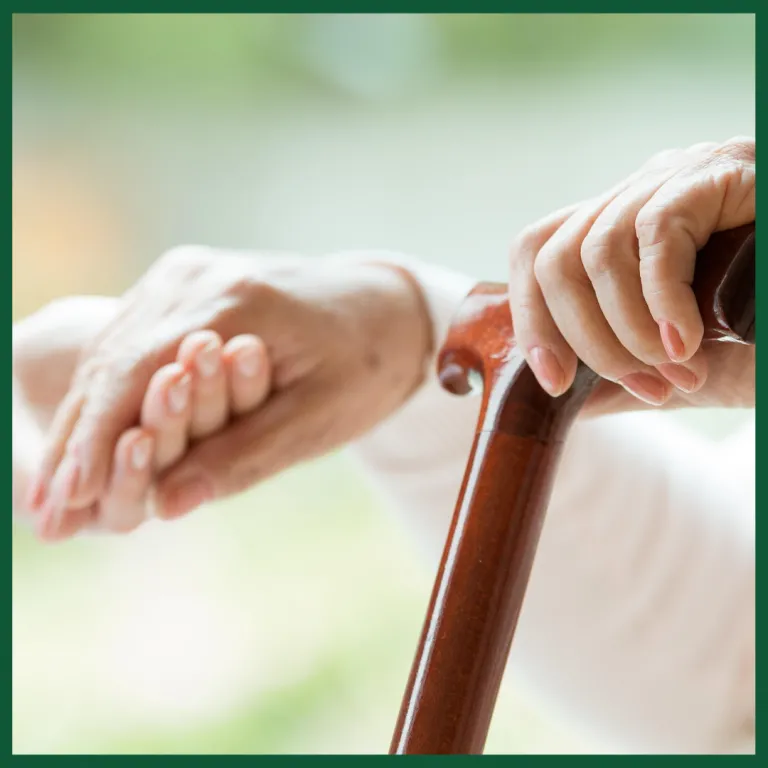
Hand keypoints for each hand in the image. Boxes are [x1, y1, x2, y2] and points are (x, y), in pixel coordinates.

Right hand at [33, 248, 431, 526]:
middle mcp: (196, 276)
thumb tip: (166, 506)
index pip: (137, 374)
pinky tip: (85, 438)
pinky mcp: (185, 283)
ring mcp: (185, 273)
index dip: (97, 443)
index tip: (67, 503)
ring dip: (80, 421)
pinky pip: (130, 340)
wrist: (385, 308)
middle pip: (110, 362)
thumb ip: (246, 455)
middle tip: (43, 514)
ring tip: (50, 490)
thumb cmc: (366, 365)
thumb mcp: (322, 417)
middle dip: (74, 441)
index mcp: (233, 301)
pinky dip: (104, 392)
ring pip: (110, 351)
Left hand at [508, 137, 754, 408]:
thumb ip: (617, 374)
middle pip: (554, 256)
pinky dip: (663, 303)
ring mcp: (674, 178)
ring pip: (597, 251)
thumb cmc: (755, 333)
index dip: (530, 320)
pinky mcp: (716, 172)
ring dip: (630, 331)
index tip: (554, 383)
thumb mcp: (674, 361)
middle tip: (644, 385)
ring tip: (677, 369)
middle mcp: (635, 194)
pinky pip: (656, 234)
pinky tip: (688, 342)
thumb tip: (562, 399)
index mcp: (615, 229)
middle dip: (584, 339)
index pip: (536, 253)